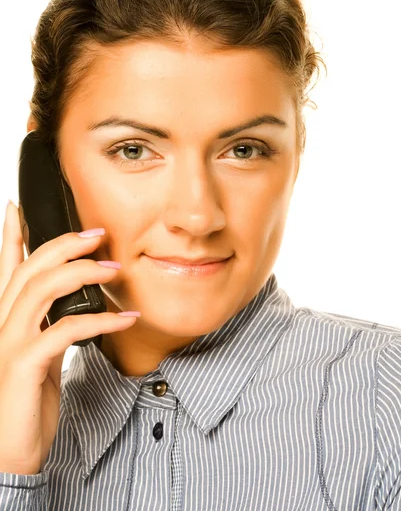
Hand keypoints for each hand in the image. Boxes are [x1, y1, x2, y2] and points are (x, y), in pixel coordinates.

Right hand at [0, 201, 137, 474]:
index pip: (6, 268)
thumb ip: (49, 328)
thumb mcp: (39, 357)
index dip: (11, 236)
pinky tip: (126, 319)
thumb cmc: (26, 403)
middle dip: (63, 244)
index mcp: (5, 320)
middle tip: (97, 233)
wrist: (7, 453)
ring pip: (42, 289)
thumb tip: (76, 308)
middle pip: (30, 268)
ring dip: (83, 274)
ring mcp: (9, 343)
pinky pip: (65, 330)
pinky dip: (100, 321)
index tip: (17, 207)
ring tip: (115, 270)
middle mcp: (1, 324)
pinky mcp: (25, 364)